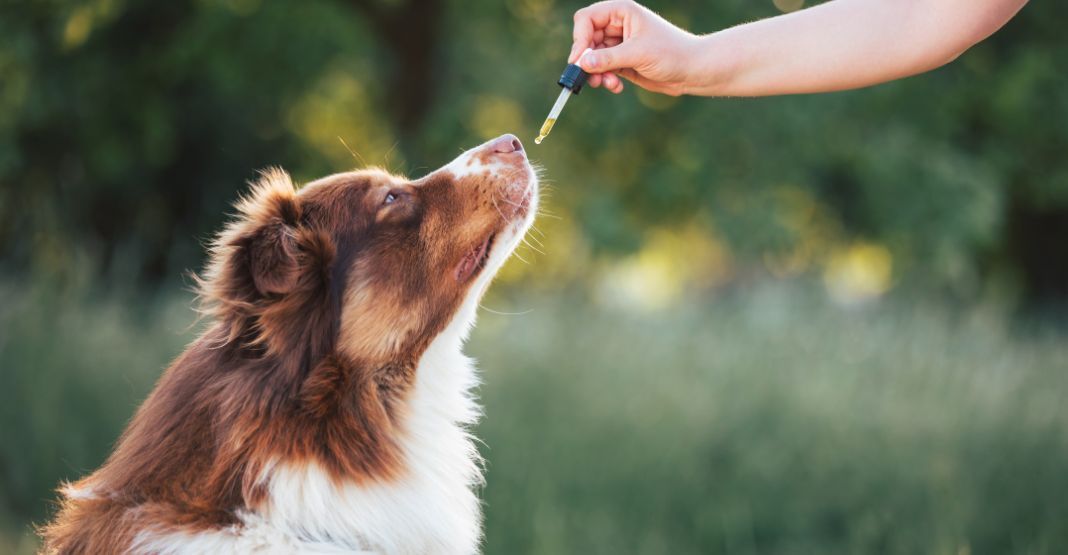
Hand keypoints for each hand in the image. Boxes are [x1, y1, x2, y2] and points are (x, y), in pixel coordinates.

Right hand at [569, 0, 699, 95]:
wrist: (692, 71)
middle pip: (586, 39)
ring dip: (596, 73)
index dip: (580, 38)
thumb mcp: (638, 54)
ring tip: (607, 84)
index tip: (579, 60)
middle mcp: (618, 25)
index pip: (587, 18)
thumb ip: (608, 58)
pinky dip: (605, 79)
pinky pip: (602, 69)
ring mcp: (619, 44)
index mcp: (622, 12)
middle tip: (589, 77)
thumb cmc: (671, 53)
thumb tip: (581, 63)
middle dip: (587, 59)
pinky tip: (616, 87)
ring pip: (592, 57)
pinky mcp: (621, 61)